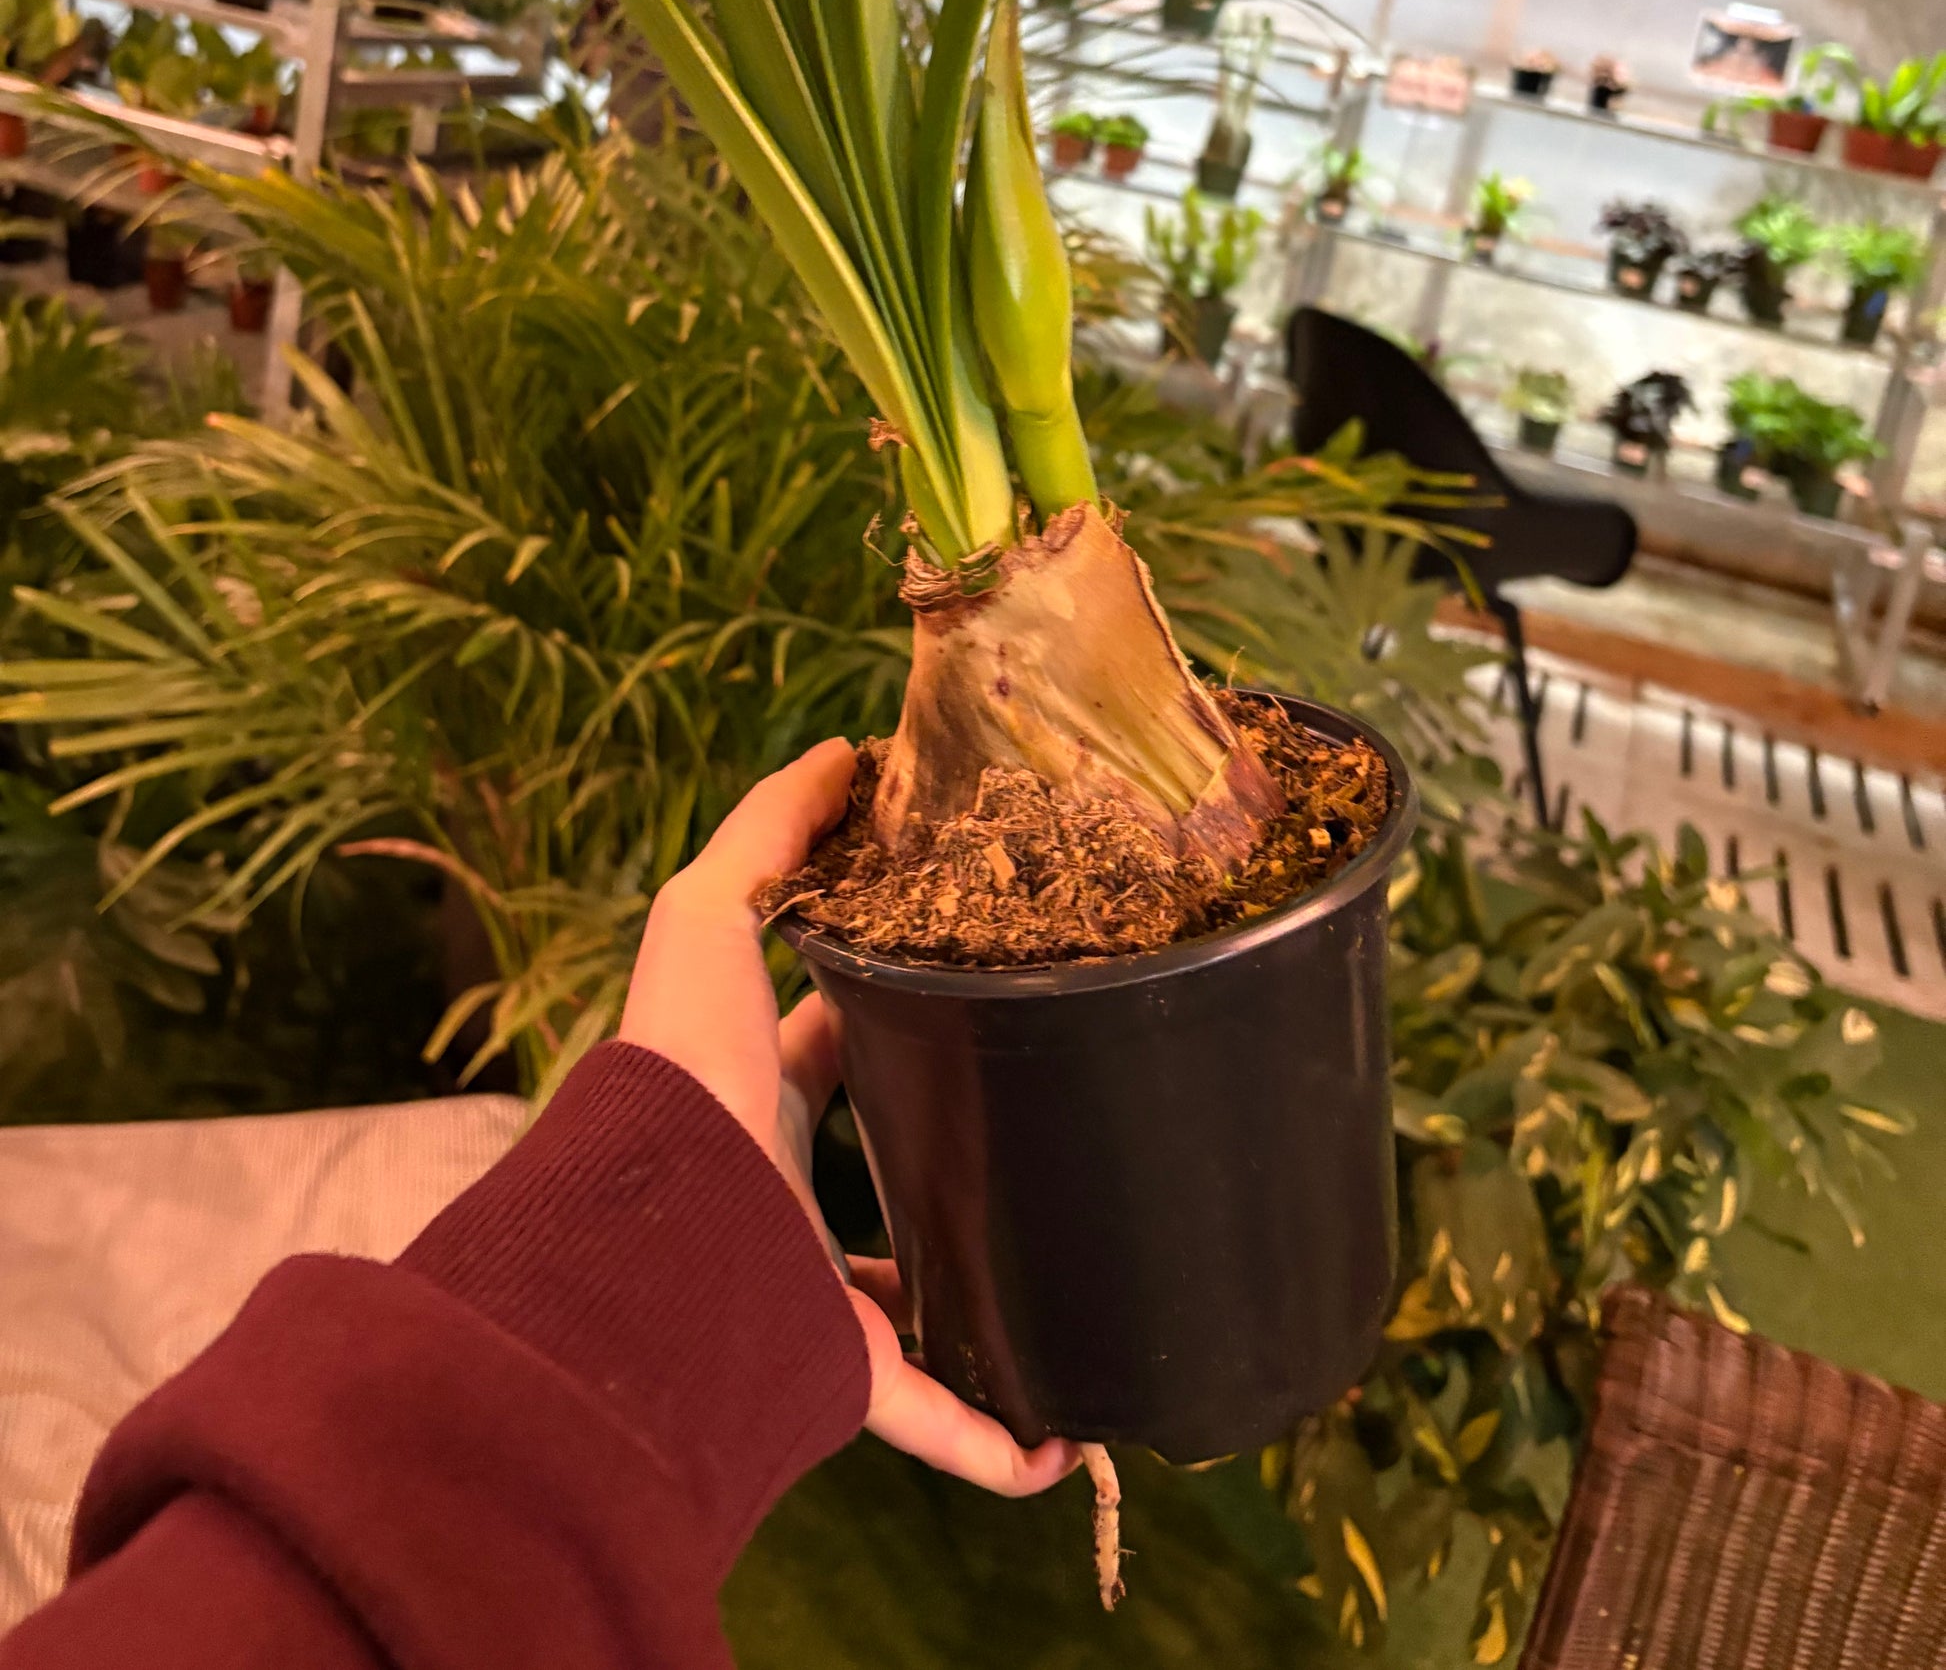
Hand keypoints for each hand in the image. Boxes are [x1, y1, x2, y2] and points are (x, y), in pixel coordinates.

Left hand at [621, 739, 1077, 1498]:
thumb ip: (770, 831)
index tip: (979, 972)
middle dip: (945, 1152)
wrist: (652, 1237)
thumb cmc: (675, 1066)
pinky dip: (999, 1443)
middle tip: (1046, 1116)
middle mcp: (782, 1188)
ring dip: (986, 1303)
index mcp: (754, 1086)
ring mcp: (813, 1287)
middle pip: (880, 1166)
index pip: (830, 1035)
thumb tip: (845, 754)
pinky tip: (1070, 1443)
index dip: (892, 999)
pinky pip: (936, 1421)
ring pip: (918, 1301)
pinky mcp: (843, 1371)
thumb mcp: (707, 914)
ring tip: (1077, 1278)